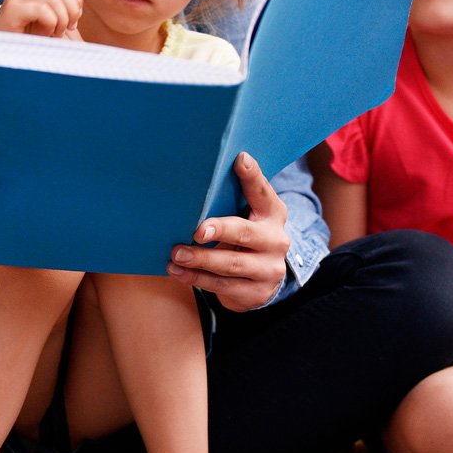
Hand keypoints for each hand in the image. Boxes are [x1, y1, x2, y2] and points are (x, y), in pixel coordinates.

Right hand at [0, 0, 82, 38]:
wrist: (4, 51)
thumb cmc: (30, 36)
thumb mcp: (50, 16)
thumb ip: (62, 3)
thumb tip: (80, 3)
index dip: (76, 0)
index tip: (74, 20)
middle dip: (71, 11)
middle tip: (68, 29)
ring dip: (61, 20)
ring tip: (55, 34)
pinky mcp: (12, 7)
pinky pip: (43, 10)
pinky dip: (50, 25)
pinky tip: (45, 34)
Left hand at [167, 152, 288, 311]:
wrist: (261, 278)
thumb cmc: (243, 236)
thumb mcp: (246, 216)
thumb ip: (231, 200)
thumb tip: (195, 179)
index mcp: (273, 213)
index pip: (263, 192)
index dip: (252, 176)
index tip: (240, 159)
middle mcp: (276, 240)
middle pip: (245, 233)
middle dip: (220, 230)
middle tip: (196, 230)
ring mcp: (269, 269)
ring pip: (231, 264)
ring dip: (201, 260)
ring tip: (176, 254)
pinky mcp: (256, 292)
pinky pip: (222, 286)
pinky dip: (196, 279)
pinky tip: (177, 271)